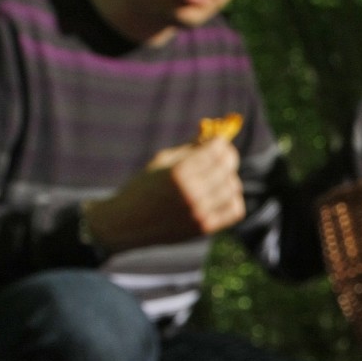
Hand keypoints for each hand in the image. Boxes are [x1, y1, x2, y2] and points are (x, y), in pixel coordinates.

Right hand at [83, 139, 244, 253]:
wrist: (126, 223)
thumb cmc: (143, 187)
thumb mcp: (162, 161)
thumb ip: (191, 148)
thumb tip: (217, 132)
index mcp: (178, 172)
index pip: (216, 150)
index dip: (220, 143)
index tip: (218, 142)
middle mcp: (191, 193)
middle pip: (227, 167)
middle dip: (227, 157)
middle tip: (221, 157)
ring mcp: (199, 213)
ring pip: (233, 187)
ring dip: (228, 178)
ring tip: (217, 177)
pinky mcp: (203, 228)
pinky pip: (235, 209)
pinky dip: (232, 199)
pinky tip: (221, 195)